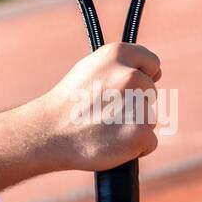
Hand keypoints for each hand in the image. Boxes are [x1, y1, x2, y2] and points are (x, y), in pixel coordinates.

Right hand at [29, 42, 161, 172]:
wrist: (49, 133)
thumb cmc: (68, 103)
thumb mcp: (90, 69)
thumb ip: (119, 66)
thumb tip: (151, 71)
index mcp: (117, 54)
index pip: (152, 63)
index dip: (143, 76)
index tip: (130, 88)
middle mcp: (129, 75)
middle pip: (150, 93)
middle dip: (135, 103)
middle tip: (106, 111)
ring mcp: (136, 104)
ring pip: (150, 118)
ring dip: (134, 125)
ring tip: (105, 127)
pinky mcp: (139, 133)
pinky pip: (149, 142)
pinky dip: (135, 147)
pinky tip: (111, 143)